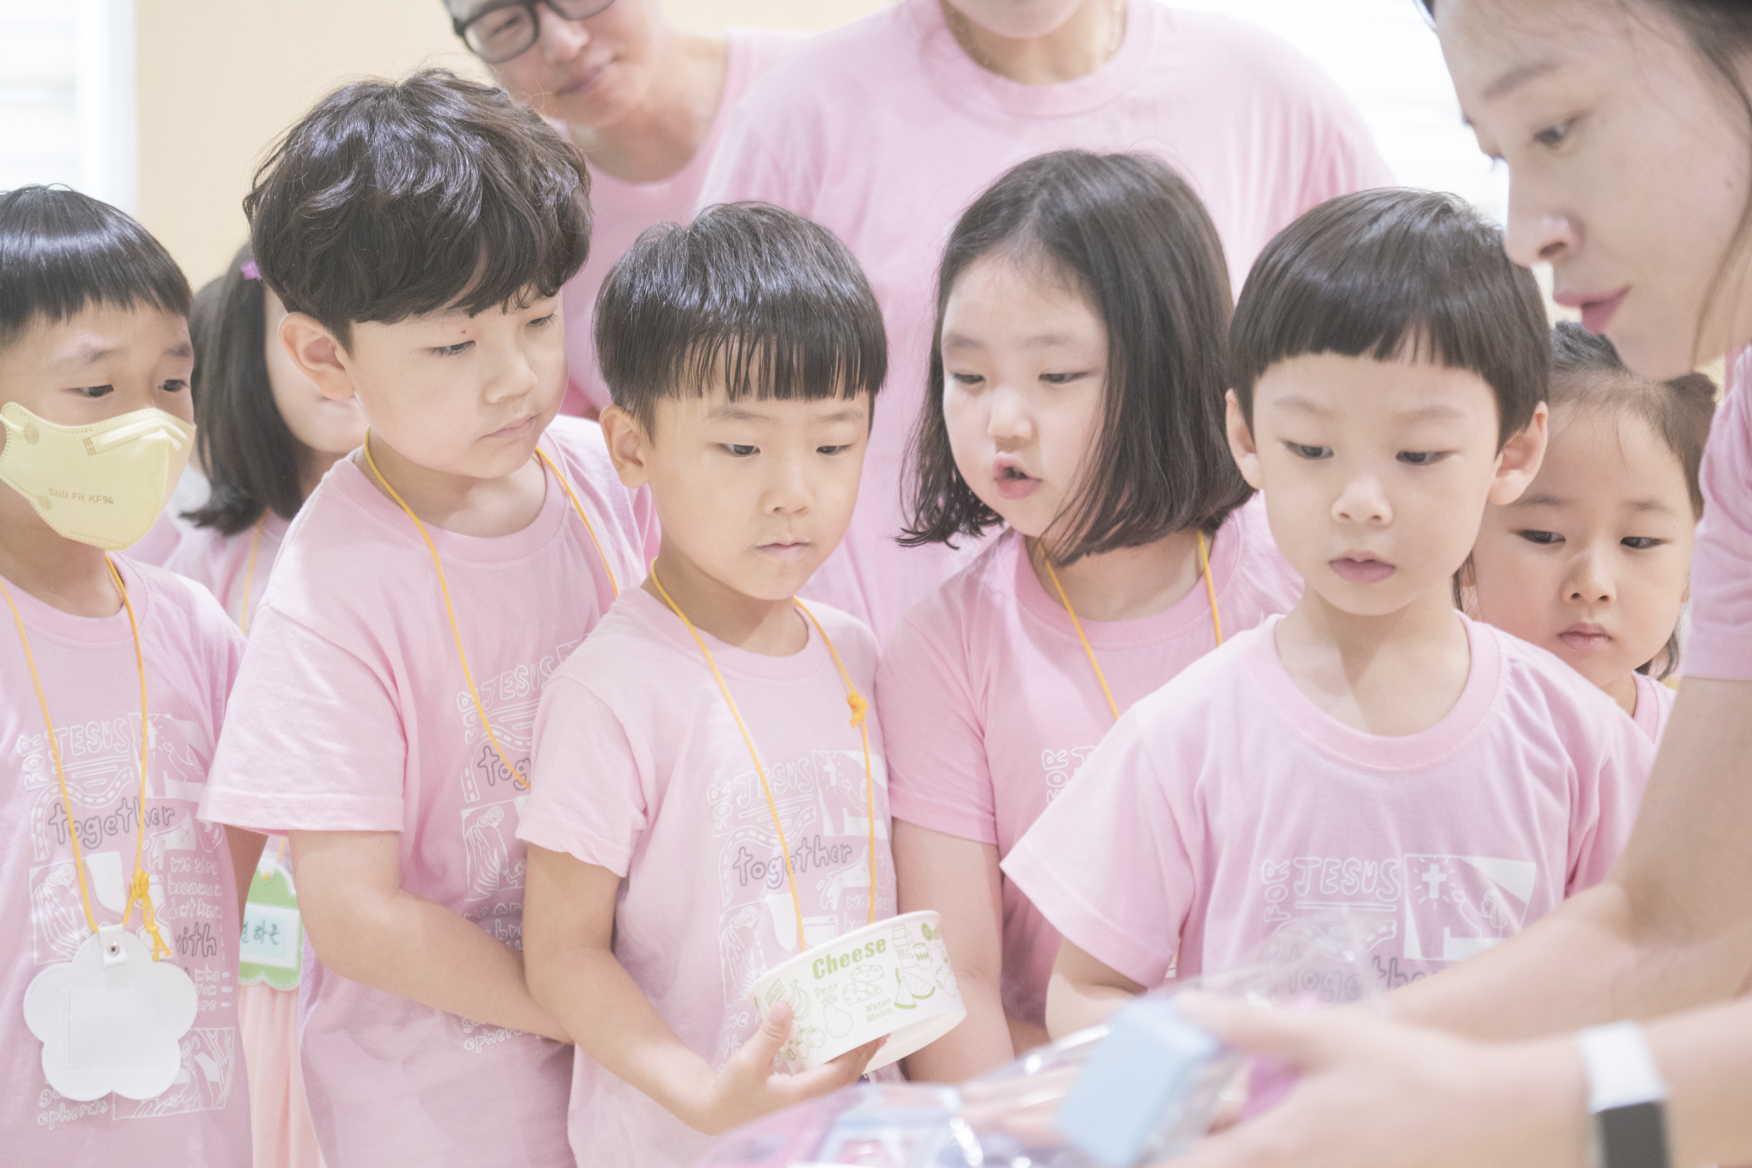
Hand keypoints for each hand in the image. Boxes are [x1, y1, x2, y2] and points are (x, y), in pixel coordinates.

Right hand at [686, 1001, 882, 1134]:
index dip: (859, 1052)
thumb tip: (786, 1005)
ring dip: (853, 1061)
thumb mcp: (747, 1061)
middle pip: (847, 1078)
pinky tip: (837, 1051)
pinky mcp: (798, 1100)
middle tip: (878, 1030)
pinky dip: (838, 1066)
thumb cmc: (730, 1091)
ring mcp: (804, 1104)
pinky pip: (826, 1083)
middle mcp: (809, 1103)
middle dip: (864, 1055)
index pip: (840, 1073)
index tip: (872, 1031)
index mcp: (801, 1096)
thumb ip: (769, 1035)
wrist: (714, 1113)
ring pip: (839, 1082)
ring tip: (865, 1038)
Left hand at [1168, 994, 1587, 1167]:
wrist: (1511, 1120)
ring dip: (1227, 1156)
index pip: (1188, 1167)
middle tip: (1148, 1135)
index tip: (1105, 1143)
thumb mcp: (1329, 1034)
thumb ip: (1250, 1029)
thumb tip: (1187, 1010)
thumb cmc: (1419, 1072)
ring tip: (1201, 1134)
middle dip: (1177, 1156)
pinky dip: (1274, 1158)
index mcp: (1282, 1147)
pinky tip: (1273, 1139)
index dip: (1141, 1157)